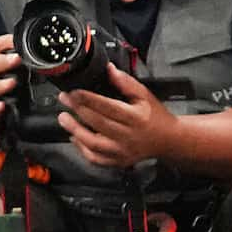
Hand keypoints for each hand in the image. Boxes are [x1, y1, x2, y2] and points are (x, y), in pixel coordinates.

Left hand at [58, 62, 175, 170]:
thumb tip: (109, 69)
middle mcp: (128, 136)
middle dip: (78, 110)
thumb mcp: (145, 95)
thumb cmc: (156, 116)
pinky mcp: (119, 161)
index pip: (107, 107)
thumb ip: (126, 82)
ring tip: (63, 118)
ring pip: (94, 144)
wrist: (168, 140)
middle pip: (98, 123)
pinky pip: (96, 158)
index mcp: (135, 117)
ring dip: (75, 130)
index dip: (88, 98)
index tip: (74, 91)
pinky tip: (75, 137)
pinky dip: (82, 149)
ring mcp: (123, 151)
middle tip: (64, 100)